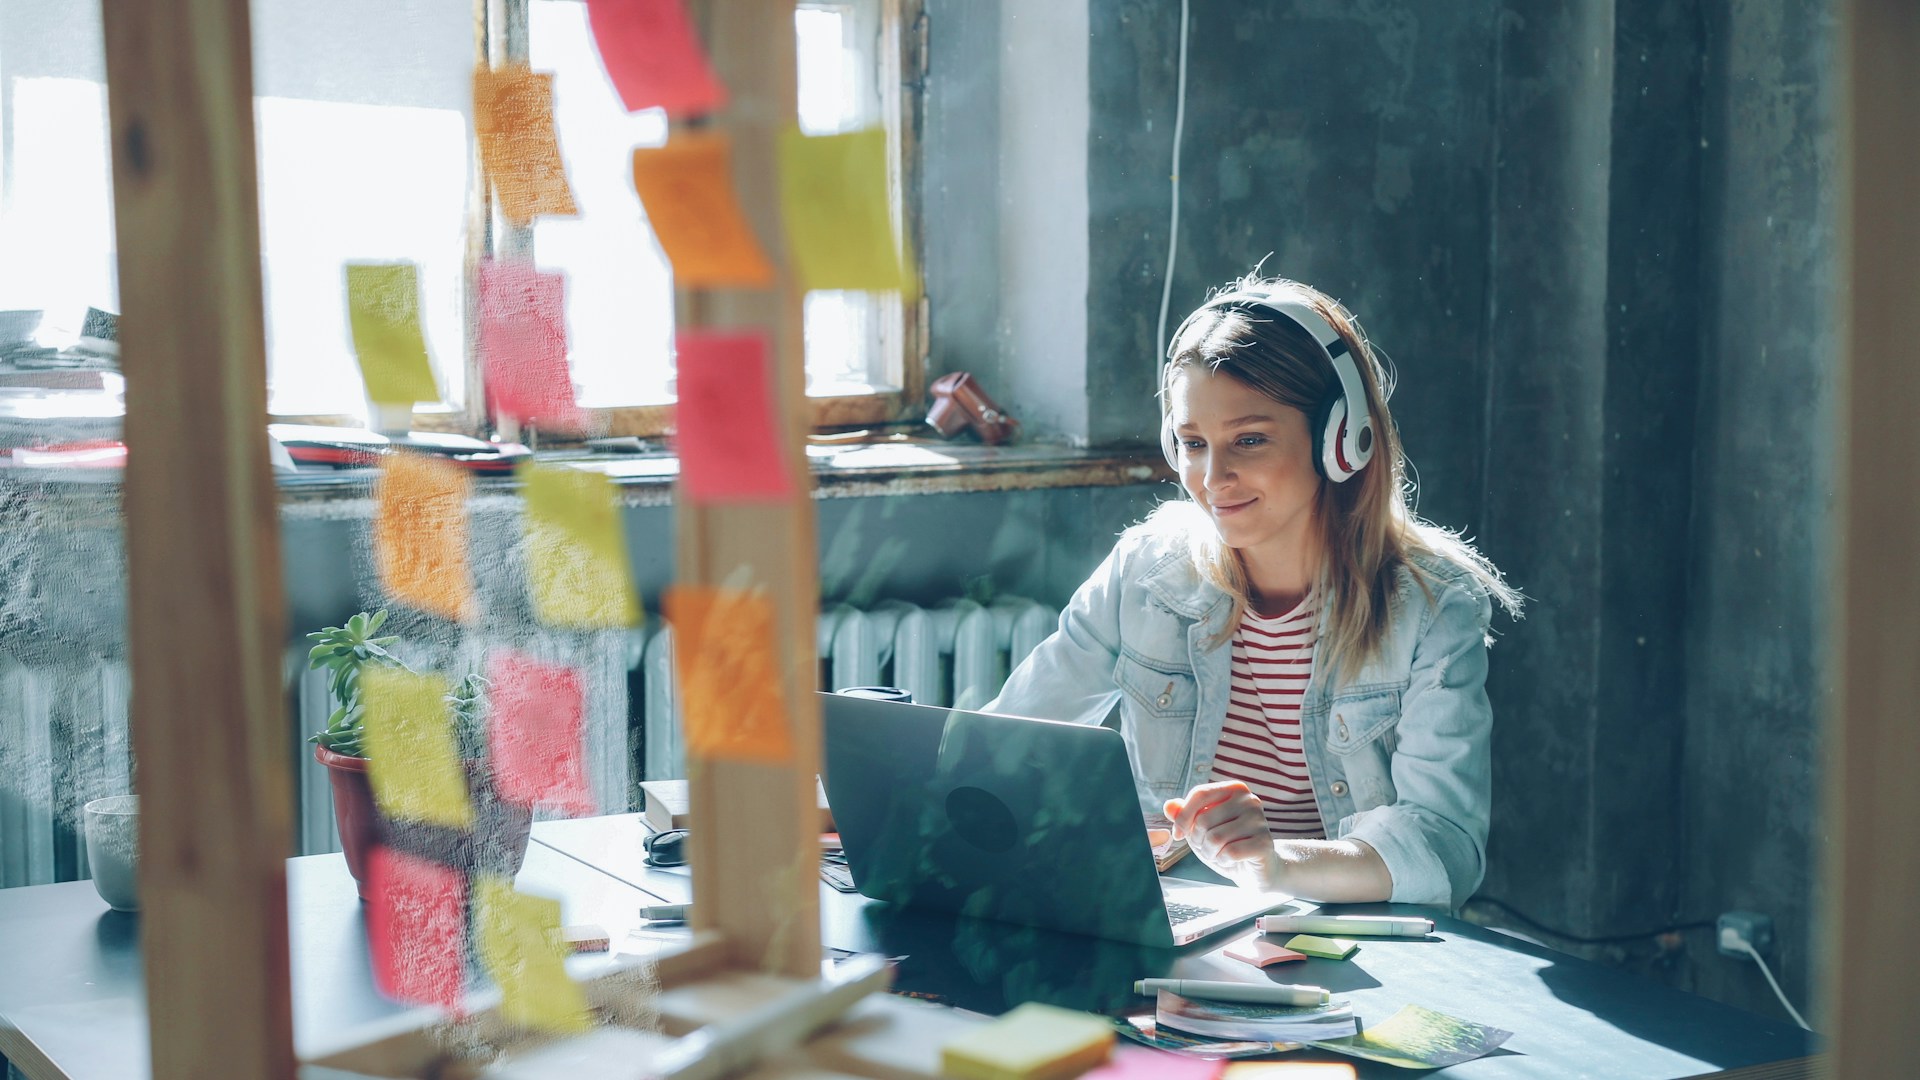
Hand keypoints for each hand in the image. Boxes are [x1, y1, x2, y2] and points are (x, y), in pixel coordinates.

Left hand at [1165, 781, 1279, 889]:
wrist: (1257, 869)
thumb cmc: (1227, 844)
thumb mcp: (1201, 828)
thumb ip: (1184, 814)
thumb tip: (1168, 806)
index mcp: (1234, 789)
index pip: (1199, 794)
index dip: (1182, 817)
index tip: (1177, 835)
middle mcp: (1249, 800)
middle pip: (1204, 819)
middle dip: (1197, 840)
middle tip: (1207, 848)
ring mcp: (1259, 820)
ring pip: (1215, 838)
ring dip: (1209, 852)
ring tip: (1218, 854)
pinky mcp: (1264, 842)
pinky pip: (1229, 852)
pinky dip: (1223, 860)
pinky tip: (1230, 860)